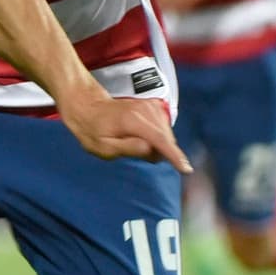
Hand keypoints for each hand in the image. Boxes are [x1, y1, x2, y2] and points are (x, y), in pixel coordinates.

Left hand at [61, 88, 191, 173]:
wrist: (89, 105)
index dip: (174, 156)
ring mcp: (150, 106)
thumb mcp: (102, 146)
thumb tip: (150, 150)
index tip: (186, 169)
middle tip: (139, 154)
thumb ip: (127, 148)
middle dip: (161, 151)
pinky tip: (141, 137)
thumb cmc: (92, 129)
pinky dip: (157, 136)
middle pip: (167, 138)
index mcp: (133, 121)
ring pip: (166, 133)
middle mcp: (145, 110)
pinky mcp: (152, 105)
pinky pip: (162, 127)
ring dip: (158, 144)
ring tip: (134, 143)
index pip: (160, 140)